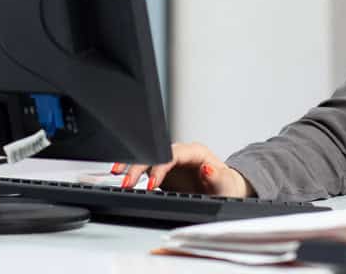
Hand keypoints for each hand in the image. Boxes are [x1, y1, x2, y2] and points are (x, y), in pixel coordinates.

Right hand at [113, 142, 255, 196]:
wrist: (225, 192)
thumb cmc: (227, 186)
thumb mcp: (226, 184)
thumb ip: (217, 177)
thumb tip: (208, 169)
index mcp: (196, 152)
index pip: (173, 154)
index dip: (160, 166)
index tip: (151, 182)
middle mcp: (181, 155)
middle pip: (156, 154)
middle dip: (140, 165)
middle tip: (127, 181)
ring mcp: (171, 163)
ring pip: (149, 159)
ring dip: (133, 166)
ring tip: (118, 175)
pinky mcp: (164, 173)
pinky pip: (147, 170)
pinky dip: (134, 174)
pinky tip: (123, 178)